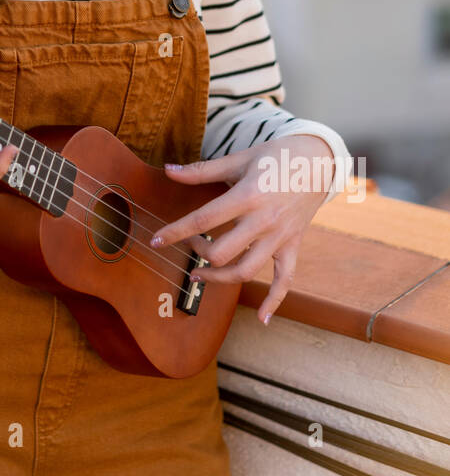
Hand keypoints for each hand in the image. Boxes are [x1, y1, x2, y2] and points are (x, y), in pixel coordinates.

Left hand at [149, 135, 335, 323]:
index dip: (176, 231)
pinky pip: (285, 280)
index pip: (204, 219)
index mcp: (248, 195)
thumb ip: (201, 170)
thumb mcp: (239, 159)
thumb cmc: (276, 156)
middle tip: (190, 243)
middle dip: (198, 251)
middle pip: (222, 252)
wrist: (319, 160)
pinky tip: (262, 319)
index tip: (156, 240)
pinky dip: (274, 301)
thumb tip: (169, 171)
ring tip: (200, 273)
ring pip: (246, 271)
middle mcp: (264, 220)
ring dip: (219, 278)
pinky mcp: (293, 245)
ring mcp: (280, 236)